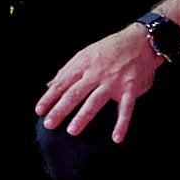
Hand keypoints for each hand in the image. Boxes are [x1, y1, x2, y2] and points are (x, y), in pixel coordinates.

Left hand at [33, 23, 168, 140]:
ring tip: (72, 131)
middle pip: (74, 93)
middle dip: (60, 109)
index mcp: (83, 64)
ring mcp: (113, 81)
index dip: (49, 97)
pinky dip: (122, 124)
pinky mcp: (131, 89)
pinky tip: (116, 138)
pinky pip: (126, 109)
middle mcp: (96, 73)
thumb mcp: (85, 54)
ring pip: (95, 101)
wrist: (140, 41)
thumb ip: (68, 70)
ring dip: (83, 116)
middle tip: (49, 124)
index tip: (39, 111)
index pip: (62, 83)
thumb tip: (50, 85)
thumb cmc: (110, 49)